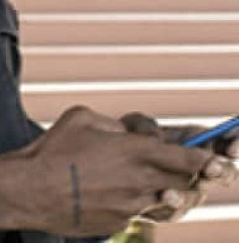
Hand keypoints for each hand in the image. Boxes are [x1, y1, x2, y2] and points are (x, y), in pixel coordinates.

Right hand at [0, 106, 211, 237]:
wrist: (32, 190)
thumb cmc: (54, 149)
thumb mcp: (82, 117)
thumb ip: (113, 124)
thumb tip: (125, 134)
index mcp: (134, 151)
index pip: (186, 157)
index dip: (206, 158)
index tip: (221, 159)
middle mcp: (140, 180)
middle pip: (185, 183)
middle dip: (195, 177)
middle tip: (200, 172)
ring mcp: (132, 206)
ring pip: (166, 200)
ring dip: (168, 190)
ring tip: (157, 181)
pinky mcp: (119, 223)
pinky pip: (139, 212)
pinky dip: (137, 202)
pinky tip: (116, 192)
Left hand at [121, 112, 238, 222]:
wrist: (107, 164)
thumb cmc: (125, 138)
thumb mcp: (132, 125)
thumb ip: (144, 125)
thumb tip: (155, 138)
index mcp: (192, 141)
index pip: (223, 140)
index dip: (234, 141)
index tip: (231, 148)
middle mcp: (195, 167)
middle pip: (222, 172)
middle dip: (222, 171)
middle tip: (213, 168)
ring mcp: (186, 189)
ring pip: (198, 193)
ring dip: (193, 189)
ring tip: (185, 183)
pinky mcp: (170, 207)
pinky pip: (176, 209)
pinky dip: (172, 203)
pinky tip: (166, 196)